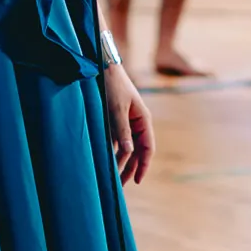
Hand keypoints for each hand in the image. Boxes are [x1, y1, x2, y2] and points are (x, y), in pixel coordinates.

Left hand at [102, 63, 154, 184]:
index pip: (147, 148)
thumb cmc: (112, 85)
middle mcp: (137, 122)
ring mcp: (126, 122)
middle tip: (120, 185)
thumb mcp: (116, 109)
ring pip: (126, 147)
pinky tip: (105, 162)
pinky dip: (112, 151)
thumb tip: (128, 152)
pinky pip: (115, 140)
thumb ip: (122, 130)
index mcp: (143, 119)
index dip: (143, 165)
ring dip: (120, 162)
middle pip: (137, 151)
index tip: (137, 181)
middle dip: (130, 168)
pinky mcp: (114, 120)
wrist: (102, 65)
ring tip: (112, 178)